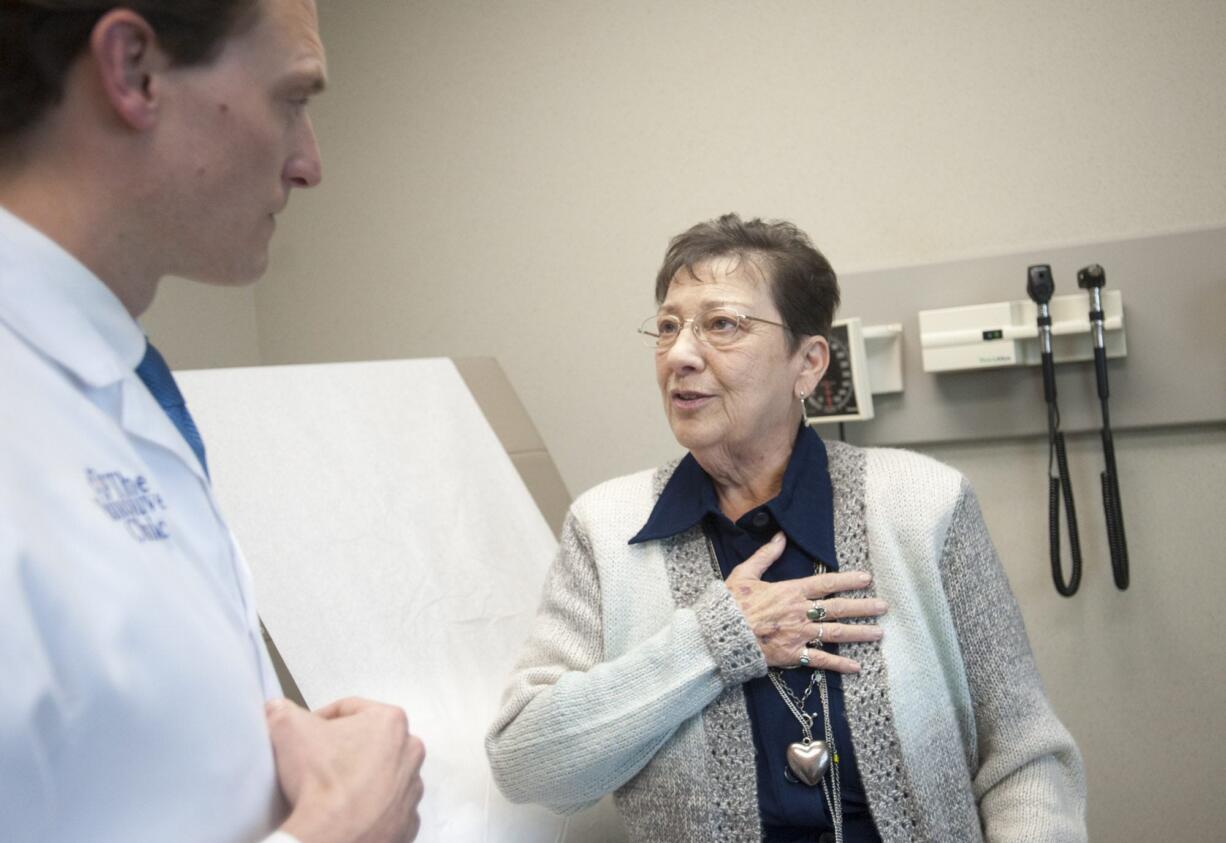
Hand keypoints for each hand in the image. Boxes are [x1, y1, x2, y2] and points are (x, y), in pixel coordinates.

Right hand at [267, 697, 425, 842]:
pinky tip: (347, 810)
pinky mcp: (408, 821)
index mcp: (390, 722)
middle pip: (370, 741)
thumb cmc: (322, 781)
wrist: (333, 837)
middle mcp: (410, 751)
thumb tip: (278, 708)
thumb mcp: (290, 729)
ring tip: (332, 789)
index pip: (350, 709)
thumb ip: (283, 710)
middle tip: (318, 761)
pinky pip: (387, 808)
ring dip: (361, 778)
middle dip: (345, 747)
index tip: (307, 733)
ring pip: (382, 774)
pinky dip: (370, 808)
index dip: (321, 719)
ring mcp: (412, 788)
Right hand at [724, 532, 886, 671]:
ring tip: (878, 633)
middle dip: (863, 607)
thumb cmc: (730, 604)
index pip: (826, 583)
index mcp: (790, 591)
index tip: (866, 579)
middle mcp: (800, 612)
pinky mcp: (792, 654)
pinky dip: (839, 664)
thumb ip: (766, 555)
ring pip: (836, 633)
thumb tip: (780, 536)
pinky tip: (856, 667)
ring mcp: (799, 634)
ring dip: (859, 633)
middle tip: (883, 607)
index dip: (848, 580)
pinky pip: (821, 660)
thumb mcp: (745, 573)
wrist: (720, 634)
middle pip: (839, 608)